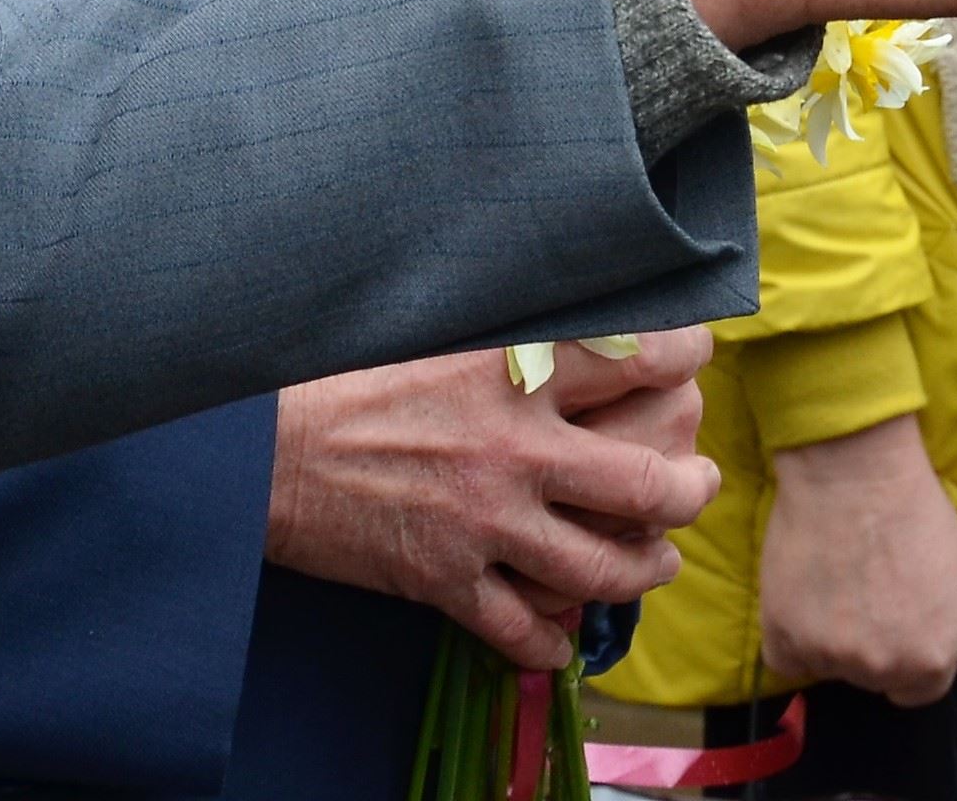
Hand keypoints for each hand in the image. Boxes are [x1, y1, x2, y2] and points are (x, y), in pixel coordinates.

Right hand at [265, 330, 720, 666]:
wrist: (262, 452)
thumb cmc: (343, 378)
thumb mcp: (438, 330)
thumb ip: (510, 330)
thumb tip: (572, 315)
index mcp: (512, 375)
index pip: (636, 361)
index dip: (684, 358)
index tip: (694, 359)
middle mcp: (513, 451)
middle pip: (643, 483)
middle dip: (688, 489)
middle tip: (695, 482)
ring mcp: (484, 525)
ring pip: (600, 567)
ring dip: (642, 569)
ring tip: (654, 559)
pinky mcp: (446, 582)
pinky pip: (521, 630)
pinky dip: (551, 641)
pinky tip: (563, 637)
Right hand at [754, 414, 956, 706]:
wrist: (854, 472)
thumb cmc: (915, 512)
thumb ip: (951, 624)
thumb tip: (934, 645)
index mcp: (931, 659)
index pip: (919, 690)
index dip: (908, 656)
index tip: (896, 628)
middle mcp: (882, 668)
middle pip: (873, 678)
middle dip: (872, 645)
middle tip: (863, 593)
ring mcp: (830, 656)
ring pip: (828, 666)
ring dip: (830, 638)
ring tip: (833, 581)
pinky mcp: (783, 636)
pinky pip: (786, 658)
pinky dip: (791, 636)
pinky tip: (802, 597)